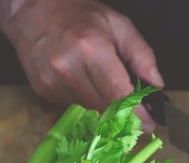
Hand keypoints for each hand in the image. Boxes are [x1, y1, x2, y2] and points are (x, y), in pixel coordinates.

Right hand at [0, 0, 163, 131]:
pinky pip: (72, 105)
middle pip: (105, 106)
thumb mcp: (118, 24)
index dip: (137, 113)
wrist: (31, 9)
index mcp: (92, 49)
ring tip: (99, 79)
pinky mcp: (42, 89)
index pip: (118, 93)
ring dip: (100, 102)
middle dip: (121, 110)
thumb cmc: (77, 14)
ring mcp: (53, 81)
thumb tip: (157, 83)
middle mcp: (69, 67)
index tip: (150, 125)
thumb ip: (141, 54)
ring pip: (89, 108)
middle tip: (132, 106)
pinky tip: (80, 79)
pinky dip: (82, 98)